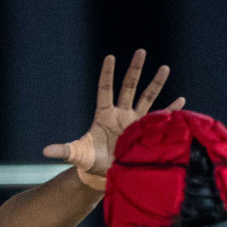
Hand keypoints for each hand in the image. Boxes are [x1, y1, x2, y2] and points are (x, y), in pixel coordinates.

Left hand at [43, 50, 184, 179]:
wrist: (105, 174)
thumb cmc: (90, 161)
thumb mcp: (77, 154)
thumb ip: (64, 151)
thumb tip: (45, 151)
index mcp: (104, 115)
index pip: (105, 89)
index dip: (107, 74)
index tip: (110, 57)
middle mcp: (120, 114)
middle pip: (129, 87)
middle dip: (135, 70)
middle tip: (141, 51)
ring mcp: (134, 122)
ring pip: (146, 98)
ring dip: (155, 84)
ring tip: (164, 67)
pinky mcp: (146, 132)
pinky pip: (160, 118)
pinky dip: (170, 110)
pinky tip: (180, 100)